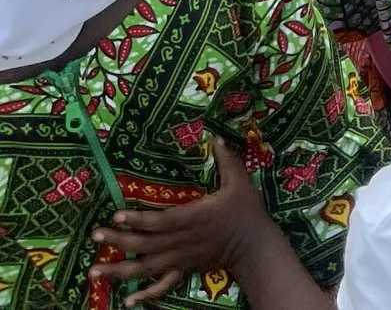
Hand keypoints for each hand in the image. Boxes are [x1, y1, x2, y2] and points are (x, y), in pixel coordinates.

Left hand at [89, 139, 274, 302]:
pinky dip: (145, 295)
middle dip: (119, 240)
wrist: (255, 245)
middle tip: (95, 235)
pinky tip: (127, 301)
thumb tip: (217, 137)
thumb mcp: (240, 182)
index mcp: (193, 219)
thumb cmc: (246, 212)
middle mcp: (181, 241)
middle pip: (145, 244)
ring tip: (94, 270)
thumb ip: (228, 161)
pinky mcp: (184, 269)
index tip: (117, 215)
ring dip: (119, 270)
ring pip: (145, 268)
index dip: (138, 220)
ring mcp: (180, 258)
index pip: (161, 221)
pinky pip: (162, 285)